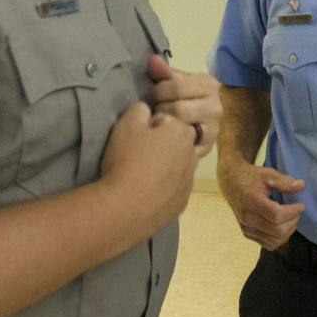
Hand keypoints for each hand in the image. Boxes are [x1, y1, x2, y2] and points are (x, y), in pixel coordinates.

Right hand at [99, 101, 198, 237]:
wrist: (124, 207)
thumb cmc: (126, 159)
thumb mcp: (126, 123)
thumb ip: (139, 110)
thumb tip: (147, 111)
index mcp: (182, 132)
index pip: (167, 121)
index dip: (149, 127)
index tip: (136, 139)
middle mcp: (193, 155)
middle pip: (175, 144)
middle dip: (160, 146)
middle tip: (137, 157)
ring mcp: (189, 182)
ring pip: (176, 167)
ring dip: (163, 168)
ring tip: (140, 176)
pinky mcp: (182, 203)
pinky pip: (173, 190)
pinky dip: (163, 189)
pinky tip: (145, 193)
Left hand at [146, 56, 219, 157]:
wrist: (195, 126)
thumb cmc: (181, 100)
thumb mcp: (172, 82)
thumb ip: (162, 72)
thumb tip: (153, 60)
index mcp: (208, 84)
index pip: (176, 85)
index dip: (158, 91)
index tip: (154, 95)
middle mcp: (216, 105)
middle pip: (177, 107)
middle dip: (160, 109)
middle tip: (155, 111)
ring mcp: (214, 127)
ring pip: (179, 126)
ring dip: (164, 125)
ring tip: (160, 123)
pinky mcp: (207, 145)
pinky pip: (182, 143)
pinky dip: (170, 140)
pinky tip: (166, 137)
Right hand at [217, 159, 304, 250]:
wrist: (231, 183)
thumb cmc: (251, 178)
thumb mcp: (268, 174)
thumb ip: (284, 182)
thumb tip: (301, 186)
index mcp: (251, 201)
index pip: (276, 215)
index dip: (292, 212)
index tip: (301, 205)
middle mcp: (247, 218)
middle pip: (277, 230)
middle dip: (293, 222)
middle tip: (297, 211)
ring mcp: (246, 228)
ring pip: (274, 240)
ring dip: (288, 231)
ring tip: (292, 218)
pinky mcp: (247, 234)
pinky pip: (268, 244)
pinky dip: (280, 238)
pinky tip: (283, 226)